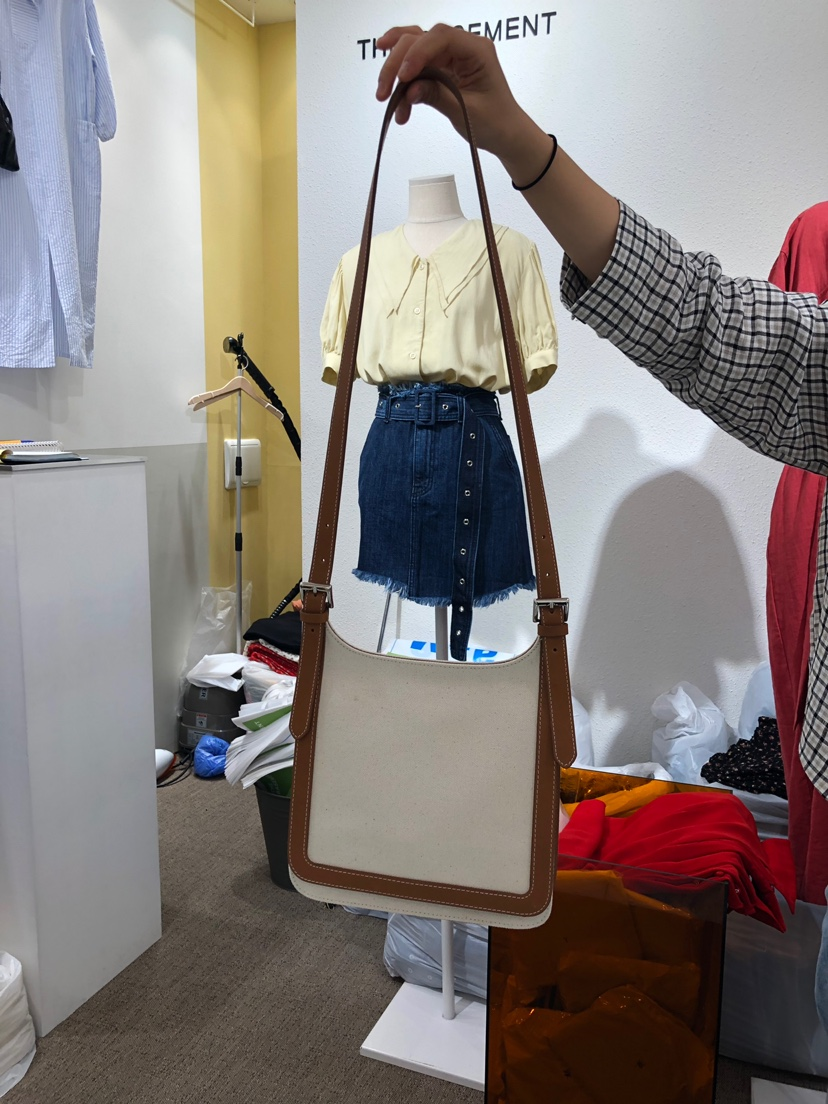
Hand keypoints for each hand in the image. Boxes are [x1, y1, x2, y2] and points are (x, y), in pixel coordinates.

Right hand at [376, 24, 536, 159]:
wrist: (506, 134)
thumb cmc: (496, 121)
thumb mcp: (466, 111)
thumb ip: (437, 96)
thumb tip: (410, 90)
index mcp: (476, 50)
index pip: (440, 37)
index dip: (417, 52)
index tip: (403, 76)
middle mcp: (462, 47)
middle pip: (421, 39)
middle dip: (398, 63)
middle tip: (383, 91)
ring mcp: (450, 57)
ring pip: (413, 51)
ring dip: (395, 72)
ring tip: (384, 97)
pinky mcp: (442, 70)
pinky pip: (417, 70)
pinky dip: (405, 87)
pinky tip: (399, 106)